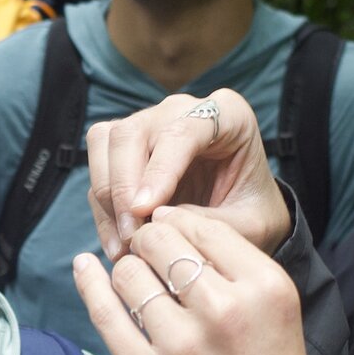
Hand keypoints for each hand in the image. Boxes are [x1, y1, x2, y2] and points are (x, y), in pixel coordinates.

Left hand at [71, 207, 330, 354]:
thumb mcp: (277, 320)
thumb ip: (233, 273)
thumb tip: (166, 223)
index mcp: (267, 289)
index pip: (202, 226)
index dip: (177, 226)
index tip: (170, 239)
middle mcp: (225, 309)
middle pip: (160, 240)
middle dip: (147, 244)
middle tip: (150, 261)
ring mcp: (182, 345)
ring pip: (128, 274)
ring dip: (127, 276)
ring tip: (139, 293)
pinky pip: (104, 312)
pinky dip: (90, 283)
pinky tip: (84, 268)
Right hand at [84, 90, 289, 255]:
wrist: (247, 218)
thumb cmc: (255, 214)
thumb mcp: (251, 226)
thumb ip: (211, 223)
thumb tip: (157, 220)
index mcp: (228, 114)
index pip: (182, 131)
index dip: (159, 171)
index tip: (145, 211)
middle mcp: (183, 110)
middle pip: (133, 132)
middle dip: (124, 187)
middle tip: (131, 236)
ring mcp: (151, 124)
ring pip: (105, 142)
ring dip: (106, 196)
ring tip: (124, 244)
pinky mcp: (127, 148)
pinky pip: (98, 169)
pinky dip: (103, 210)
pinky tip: (119, 244)